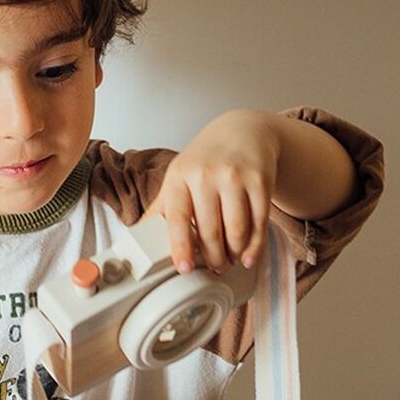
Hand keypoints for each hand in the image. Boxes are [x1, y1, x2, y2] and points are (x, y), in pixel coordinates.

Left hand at [147, 109, 279, 272]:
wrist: (242, 131)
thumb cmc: (205, 160)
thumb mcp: (179, 176)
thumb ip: (163, 207)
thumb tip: (138, 237)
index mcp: (180, 176)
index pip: (178, 218)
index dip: (181, 247)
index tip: (185, 268)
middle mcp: (206, 175)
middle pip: (210, 231)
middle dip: (213, 258)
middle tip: (214, 268)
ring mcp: (235, 176)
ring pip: (236, 231)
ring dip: (233, 254)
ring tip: (229, 260)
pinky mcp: (260, 180)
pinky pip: (259, 223)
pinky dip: (255, 245)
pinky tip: (248, 256)